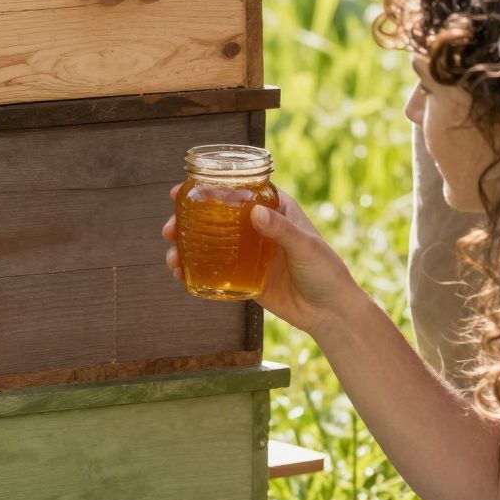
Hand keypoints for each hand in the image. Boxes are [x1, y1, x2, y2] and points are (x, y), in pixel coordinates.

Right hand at [164, 187, 357, 335]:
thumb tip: (255, 213)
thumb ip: (282, 230)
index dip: (209, 187)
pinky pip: (216, 272)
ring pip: (210, 244)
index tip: (184, 188)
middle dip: (186, 221)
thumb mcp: (305, 247)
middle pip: (215, 217)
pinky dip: (196, 272)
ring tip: (171, 258)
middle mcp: (257, 228)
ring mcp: (249, 253)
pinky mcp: (246, 278)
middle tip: (169, 228)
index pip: (238, 190)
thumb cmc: (326, 272)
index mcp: (274, 209)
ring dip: (185, 248)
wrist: (331, 312)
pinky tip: (181, 276)